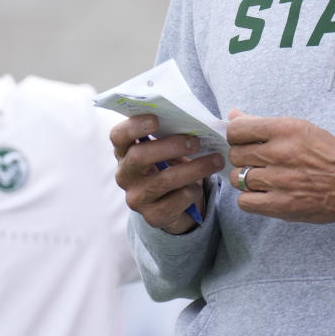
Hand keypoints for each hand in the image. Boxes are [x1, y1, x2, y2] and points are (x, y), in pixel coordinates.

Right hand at [111, 114, 223, 234]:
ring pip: (165, 180)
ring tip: (216, 160)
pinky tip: (199, 186)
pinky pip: (178, 199)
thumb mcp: (166, 148)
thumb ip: (171, 132)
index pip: (118, 136)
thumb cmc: (169, 164)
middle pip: (139, 157)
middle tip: (196, 141)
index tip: (156, 119)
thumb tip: (197, 120)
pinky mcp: (153, 216)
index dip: (134, 126)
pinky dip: (194, 190)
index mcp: (124, 151)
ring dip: (195, 168)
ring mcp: (136, 198)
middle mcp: (125, 175)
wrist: (173, 203)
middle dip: (171, 146)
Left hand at [226, 110, 334, 223]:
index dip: (236, 136)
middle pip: (235, 154)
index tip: (243, 140)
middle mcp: (280, 153)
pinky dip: (250, 198)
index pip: (237, 130)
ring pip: (238, 178)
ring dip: (246, 178)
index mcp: (285, 129)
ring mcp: (279, 181)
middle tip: (256, 160)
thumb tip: (233, 116)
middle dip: (242, 157)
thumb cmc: (329, 154)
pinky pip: (245, 202)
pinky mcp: (282, 205)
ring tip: (262, 177)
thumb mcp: (301, 128)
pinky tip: (263, 193)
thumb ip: (263, 123)